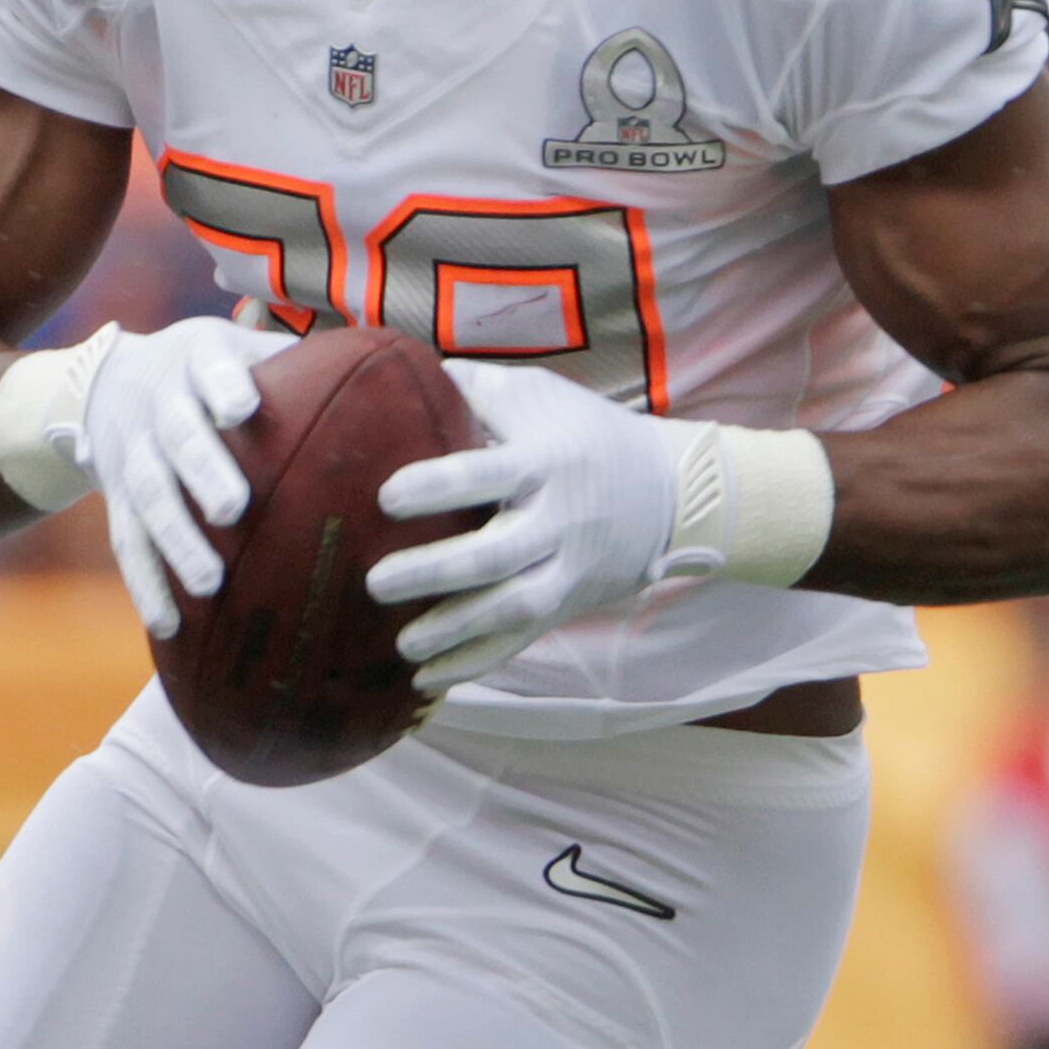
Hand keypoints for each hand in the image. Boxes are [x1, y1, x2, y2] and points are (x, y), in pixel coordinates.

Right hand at [56, 319, 294, 638]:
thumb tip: (407, 374)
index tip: (243, 408)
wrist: (105, 386)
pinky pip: (128, 544)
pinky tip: (170, 625)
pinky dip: (147, 584)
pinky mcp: (117, 501)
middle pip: (177, 436)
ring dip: (177, 541)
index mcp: (196, 359)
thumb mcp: (240, 349)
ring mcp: (132, 454)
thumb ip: (303, 364)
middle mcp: (158, 404)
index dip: (222, 384)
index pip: (208, 365)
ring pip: (149, 497)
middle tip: (233, 509)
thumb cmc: (208, 372)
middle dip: (203, 471)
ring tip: (210, 583)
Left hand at [365, 362, 709, 694]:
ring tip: (402, 644)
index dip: (436, 487)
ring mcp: (566, 569)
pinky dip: (474, 662)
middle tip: (378, 582)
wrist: (670, 493)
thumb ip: (471, 389)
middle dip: (435, 572)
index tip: (387, 496)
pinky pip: (520, 640)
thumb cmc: (585, 434)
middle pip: (494, 556)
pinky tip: (427, 678)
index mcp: (544, 462)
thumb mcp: (538, 395)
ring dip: (454, 631)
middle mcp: (557, 520)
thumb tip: (392, 370)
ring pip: (510, 609)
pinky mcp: (567, 604)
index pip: (485, 475)